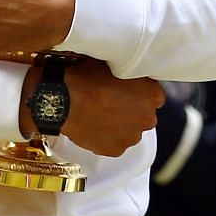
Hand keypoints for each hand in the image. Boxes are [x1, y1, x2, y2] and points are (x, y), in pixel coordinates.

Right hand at [41, 61, 164, 156]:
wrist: (62, 101)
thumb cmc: (87, 78)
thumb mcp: (115, 65)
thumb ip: (131, 74)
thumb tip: (130, 75)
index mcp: (153, 95)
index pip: (154, 96)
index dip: (138, 94)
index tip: (127, 92)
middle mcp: (148, 118)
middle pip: (144, 115)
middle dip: (132, 111)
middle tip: (111, 104)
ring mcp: (132, 137)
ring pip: (129, 131)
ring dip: (120, 126)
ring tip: (100, 116)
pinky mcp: (116, 150)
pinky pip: (114, 144)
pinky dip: (107, 138)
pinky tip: (94, 127)